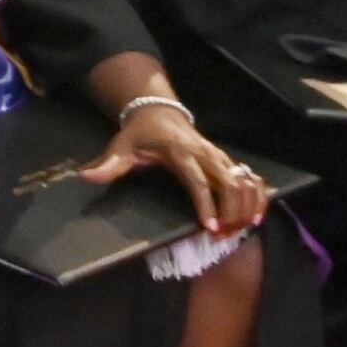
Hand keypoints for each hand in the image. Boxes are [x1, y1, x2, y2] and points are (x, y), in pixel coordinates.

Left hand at [77, 99, 268, 237]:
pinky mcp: (226, 160)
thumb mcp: (121, 146)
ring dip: (247, 205)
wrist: (158, 111)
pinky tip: (257, 214)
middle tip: (226, 236)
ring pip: (243, 180)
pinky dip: (257, 194)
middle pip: (228, 182)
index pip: (197, 181)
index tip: (211, 227)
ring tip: (242, 229)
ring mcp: (219, 156)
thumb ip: (109, 165)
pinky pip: (250, 177)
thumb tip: (88, 177)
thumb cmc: (140, 133)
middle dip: (232, 211)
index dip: (205, 204)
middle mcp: (204, 153)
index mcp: (180, 152)